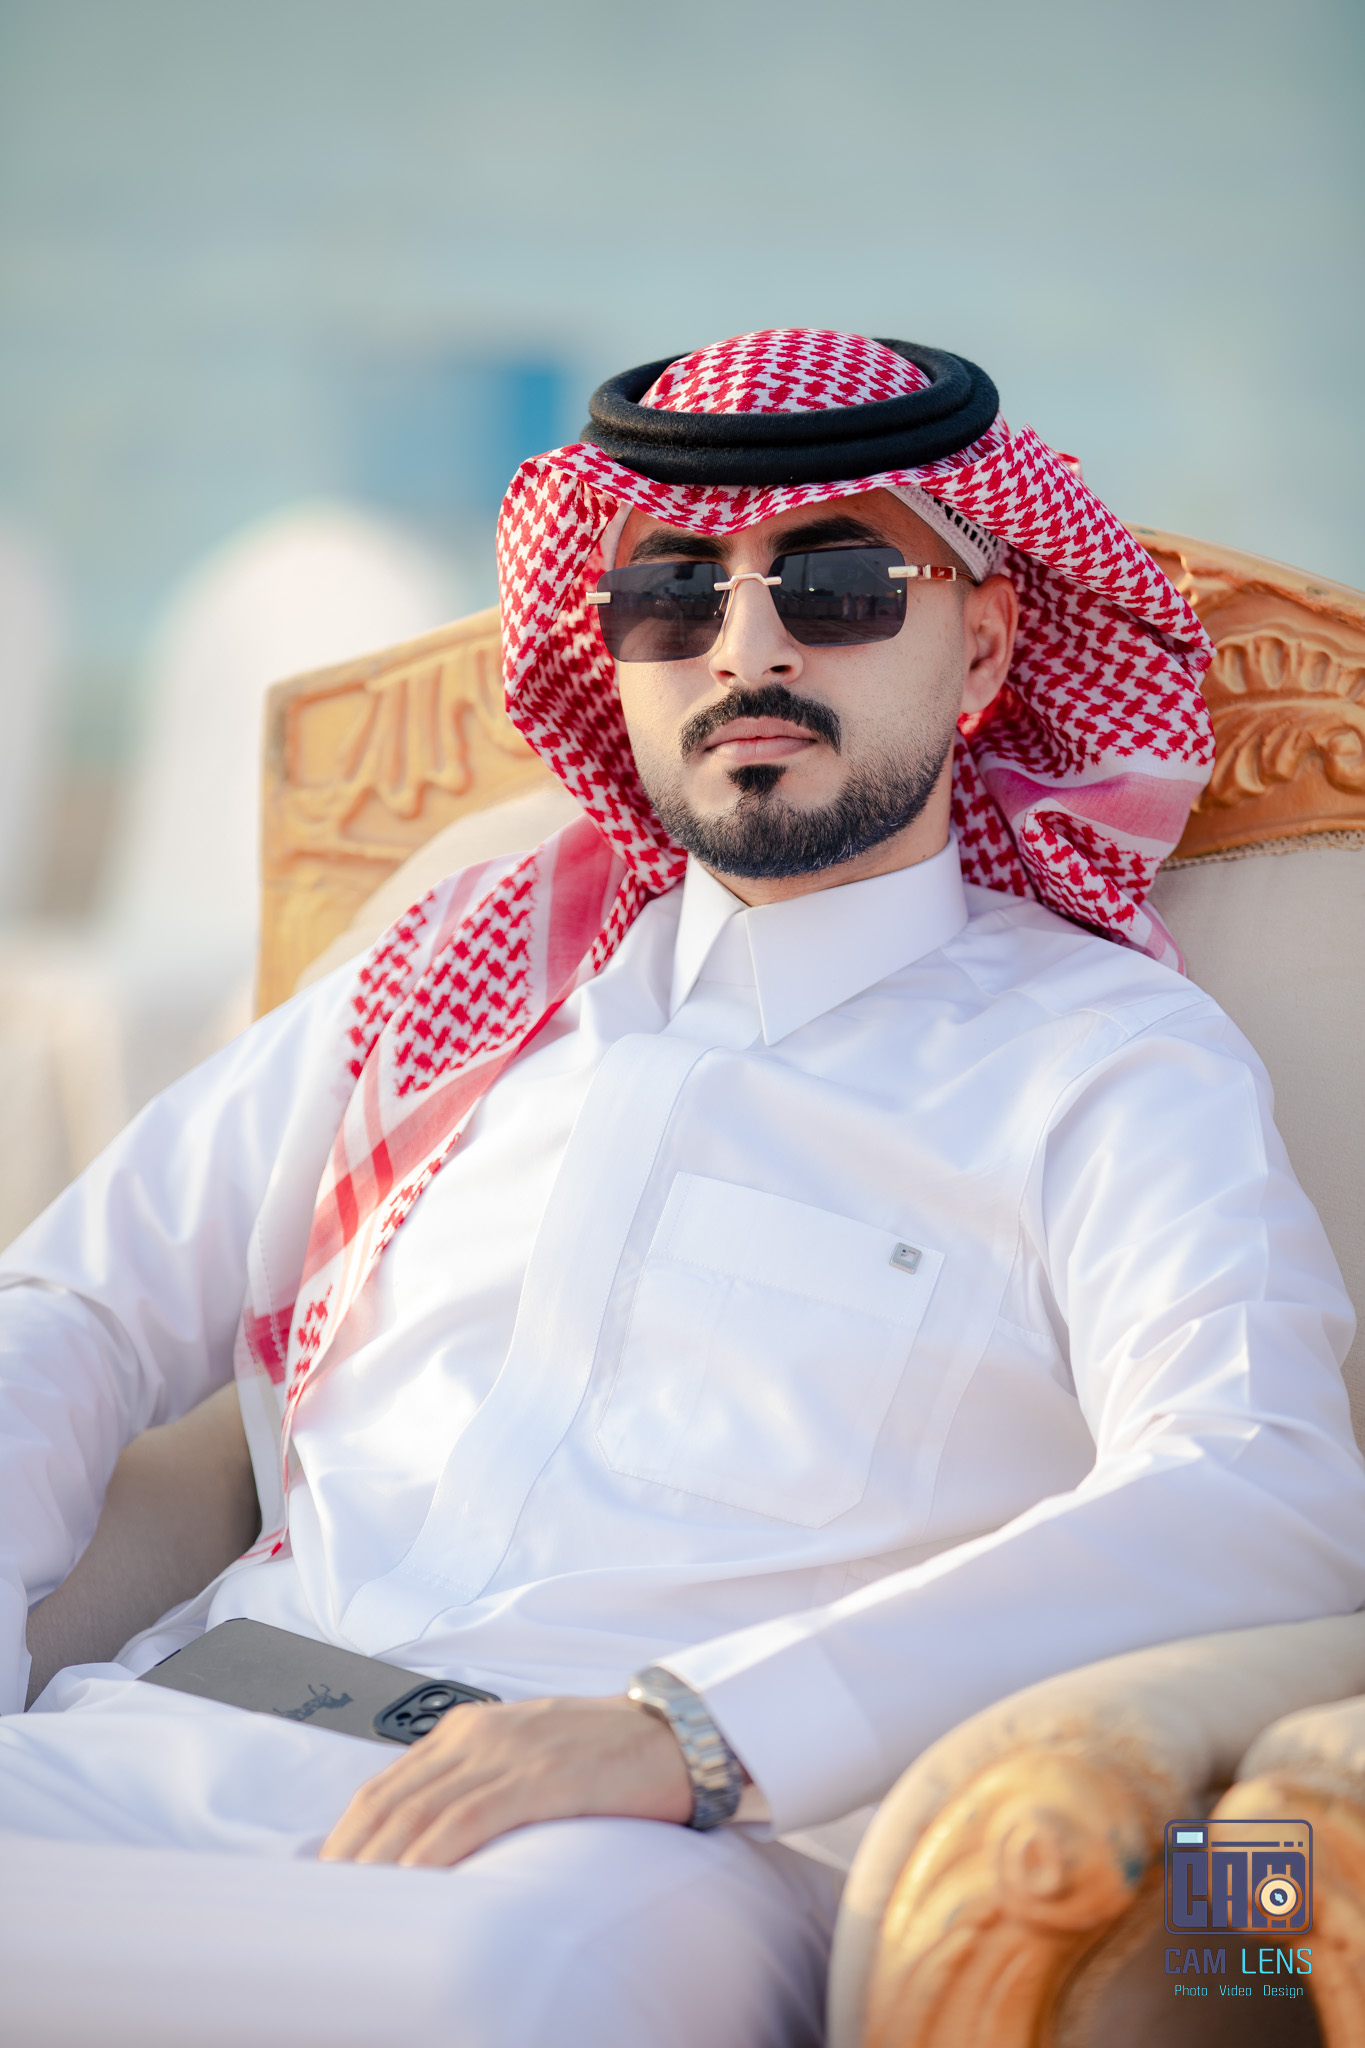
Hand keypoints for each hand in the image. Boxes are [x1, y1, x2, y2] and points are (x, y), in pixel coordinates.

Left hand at [318, 1694, 692, 1866]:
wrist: (675, 1733)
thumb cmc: (606, 1751)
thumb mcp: (526, 1755)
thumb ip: (478, 1781)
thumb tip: (432, 1837)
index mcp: (469, 1727)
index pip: (386, 1783)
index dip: (346, 1833)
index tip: (324, 1877)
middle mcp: (478, 1734)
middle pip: (389, 1798)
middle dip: (347, 1854)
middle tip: (320, 1903)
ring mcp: (508, 1754)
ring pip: (417, 1811)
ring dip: (376, 1863)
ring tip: (349, 1905)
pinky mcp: (541, 1779)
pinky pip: (468, 1820)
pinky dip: (430, 1855)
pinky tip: (410, 1885)